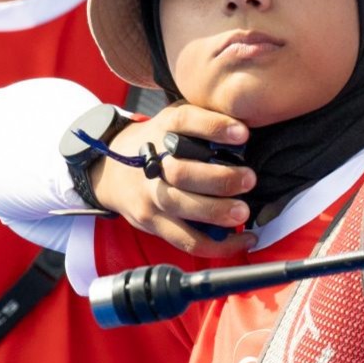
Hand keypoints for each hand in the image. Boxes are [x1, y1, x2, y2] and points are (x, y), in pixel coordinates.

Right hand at [91, 104, 257, 254]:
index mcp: (164, 128)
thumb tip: (252, 119)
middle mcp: (154, 162)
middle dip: (219, 179)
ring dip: (216, 212)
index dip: (214, 127)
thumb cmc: (160, 142)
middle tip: (250, 180)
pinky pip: (187, 241)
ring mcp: (151, 196)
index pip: (185, 121)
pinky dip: (220, 245)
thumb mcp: (176, 119)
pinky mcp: (154, 223)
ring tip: (244, 212)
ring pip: (182, 207)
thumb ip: (207, 117)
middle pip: (182, 173)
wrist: (111, 170)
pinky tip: (245, 239)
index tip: (243, 134)